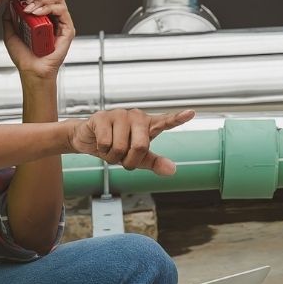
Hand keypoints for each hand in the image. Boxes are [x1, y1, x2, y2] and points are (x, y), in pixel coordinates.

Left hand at [5, 0, 74, 81]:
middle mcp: (53, 17)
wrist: (31, 70)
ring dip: (41, 0)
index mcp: (42, 16)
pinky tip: (36, 14)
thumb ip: (9, 17)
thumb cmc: (24, 56)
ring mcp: (61, 22)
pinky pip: (62, 10)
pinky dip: (48, 8)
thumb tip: (10, 1)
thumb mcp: (10, 32)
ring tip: (29, 10)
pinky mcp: (68, 29)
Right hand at [68, 108, 195, 175]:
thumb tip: (173, 170)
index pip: (166, 122)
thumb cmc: (117, 146)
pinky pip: (105, 143)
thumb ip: (155, 163)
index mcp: (148, 126)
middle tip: (123, 159)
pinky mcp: (103, 117)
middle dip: (130, 161)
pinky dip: (102, 150)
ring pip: (120, 147)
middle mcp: (137, 117)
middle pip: (141, 146)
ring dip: (113, 157)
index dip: (179, 118)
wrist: (90, 140)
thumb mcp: (138, 159)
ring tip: (111, 148)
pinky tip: (101, 142)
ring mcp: (120, 115)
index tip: (192, 113)